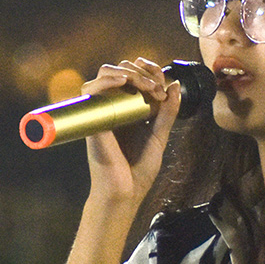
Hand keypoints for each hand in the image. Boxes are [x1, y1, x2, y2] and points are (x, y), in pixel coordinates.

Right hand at [82, 58, 181, 204]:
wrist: (125, 193)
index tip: (164, 82)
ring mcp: (101, 112)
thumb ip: (167, 113)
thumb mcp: (159, 137)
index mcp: (128, 110)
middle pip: (119, 70)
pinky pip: (90, 91)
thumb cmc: (138, 171)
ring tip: (146, 86)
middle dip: (141, 70)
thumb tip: (174, 85)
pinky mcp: (93, 120)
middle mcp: (113, 108)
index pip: (133, 76)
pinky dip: (105, 80)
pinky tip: (123, 82)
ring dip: (128, 72)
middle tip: (157, 88)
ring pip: (105, 74)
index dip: (148, 70)